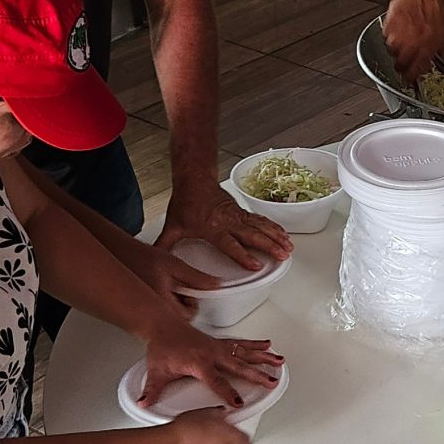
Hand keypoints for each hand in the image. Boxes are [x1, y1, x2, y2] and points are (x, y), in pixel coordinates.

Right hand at [115, 239, 214, 321]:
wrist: (116, 254)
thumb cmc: (140, 257)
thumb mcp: (174, 264)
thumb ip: (197, 277)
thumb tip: (215, 284)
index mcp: (162, 303)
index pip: (188, 317)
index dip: (192, 302)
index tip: (189, 292)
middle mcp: (151, 313)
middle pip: (177, 322)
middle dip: (181, 306)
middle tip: (176, 289)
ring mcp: (141, 315)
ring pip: (165, 319)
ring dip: (170, 305)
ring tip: (164, 287)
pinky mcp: (135, 314)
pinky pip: (154, 316)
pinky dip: (159, 305)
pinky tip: (155, 291)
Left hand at [139, 320, 280, 407]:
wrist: (164, 325)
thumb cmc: (162, 346)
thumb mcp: (156, 370)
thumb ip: (152, 389)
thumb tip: (145, 402)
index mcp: (198, 363)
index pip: (216, 381)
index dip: (227, 392)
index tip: (237, 402)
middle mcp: (212, 354)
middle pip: (238, 366)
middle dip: (256, 374)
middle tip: (270, 381)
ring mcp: (218, 347)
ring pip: (244, 353)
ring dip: (263, 357)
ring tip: (279, 362)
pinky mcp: (220, 342)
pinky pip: (241, 344)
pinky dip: (255, 345)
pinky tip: (268, 346)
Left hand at [157, 182, 291, 271]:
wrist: (194, 179)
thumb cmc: (186, 201)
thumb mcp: (173, 227)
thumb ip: (165, 246)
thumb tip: (154, 260)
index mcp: (213, 228)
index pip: (231, 244)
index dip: (243, 255)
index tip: (256, 264)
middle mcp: (228, 222)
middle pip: (253, 235)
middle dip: (269, 245)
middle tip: (282, 254)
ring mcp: (237, 215)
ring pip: (260, 227)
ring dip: (276, 236)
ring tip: (288, 246)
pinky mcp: (241, 211)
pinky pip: (260, 220)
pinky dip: (273, 226)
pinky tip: (282, 233)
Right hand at [384, 0, 443, 85]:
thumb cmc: (434, 7)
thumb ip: (441, 51)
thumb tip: (442, 64)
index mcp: (428, 46)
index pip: (415, 71)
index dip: (411, 78)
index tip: (409, 79)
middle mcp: (413, 41)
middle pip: (399, 64)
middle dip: (401, 64)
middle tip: (404, 60)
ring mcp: (400, 33)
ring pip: (390, 50)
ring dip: (395, 47)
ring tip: (404, 37)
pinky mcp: (389, 23)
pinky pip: (385, 35)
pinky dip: (390, 34)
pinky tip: (400, 26)